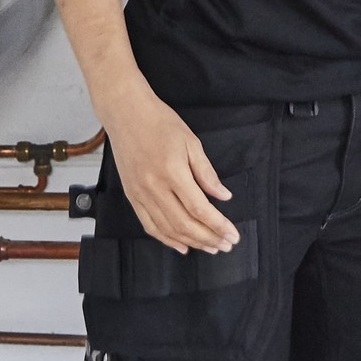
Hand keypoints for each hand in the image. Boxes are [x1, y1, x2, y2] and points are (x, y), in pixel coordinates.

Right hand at [104, 90, 239, 254]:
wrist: (126, 114)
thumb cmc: (160, 123)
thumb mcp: (191, 142)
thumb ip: (207, 173)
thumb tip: (224, 196)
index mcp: (172, 172)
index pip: (199, 209)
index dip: (218, 225)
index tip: (233, 235)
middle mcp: (154, 187)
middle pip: (184, 224)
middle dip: (208, 238)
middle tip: (226, 245)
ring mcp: (140, 194)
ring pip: (167, 229)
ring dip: (191, 242)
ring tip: (210, 247)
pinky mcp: (131, 196)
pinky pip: (149, 225)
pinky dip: (166, 239)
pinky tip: (182, 245)